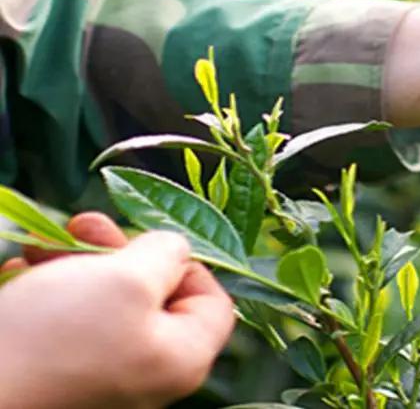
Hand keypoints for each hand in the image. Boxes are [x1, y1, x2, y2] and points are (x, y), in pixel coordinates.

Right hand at [0, 213, 234, 408]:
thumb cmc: (58, 336)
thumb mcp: (127, 280)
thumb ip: (165, 256)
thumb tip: (176, 249)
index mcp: (183, 358)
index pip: (213, 303)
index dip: (187, 262)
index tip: (146, 242)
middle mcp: (149, 374)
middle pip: (154, 297)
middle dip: (116, 252)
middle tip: (83, 224)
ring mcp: (102, 378)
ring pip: (103, 305)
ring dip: (73, 264)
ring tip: (40, 247)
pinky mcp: (58, 375)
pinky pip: (64, 325)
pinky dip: (46, 293)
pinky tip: (22, 273)